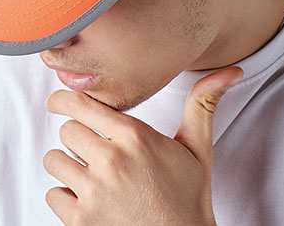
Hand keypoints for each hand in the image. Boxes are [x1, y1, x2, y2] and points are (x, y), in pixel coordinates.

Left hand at [43, 66, 242, 224]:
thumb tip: (230, 72)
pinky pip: (52, 194)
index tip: (56, 101)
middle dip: (79, 137)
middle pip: (67, 130)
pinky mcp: (81, 221)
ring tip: (93, 175)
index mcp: (135, 137)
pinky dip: (66, 196)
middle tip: (98, 150)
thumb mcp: (197, 149)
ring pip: (55, 160)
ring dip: (69, 165)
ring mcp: (94, 192)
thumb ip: (202, 105)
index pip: (81, 104)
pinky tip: (90, 199)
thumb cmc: (187, 198)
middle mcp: (111, 161)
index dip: (63, 99)